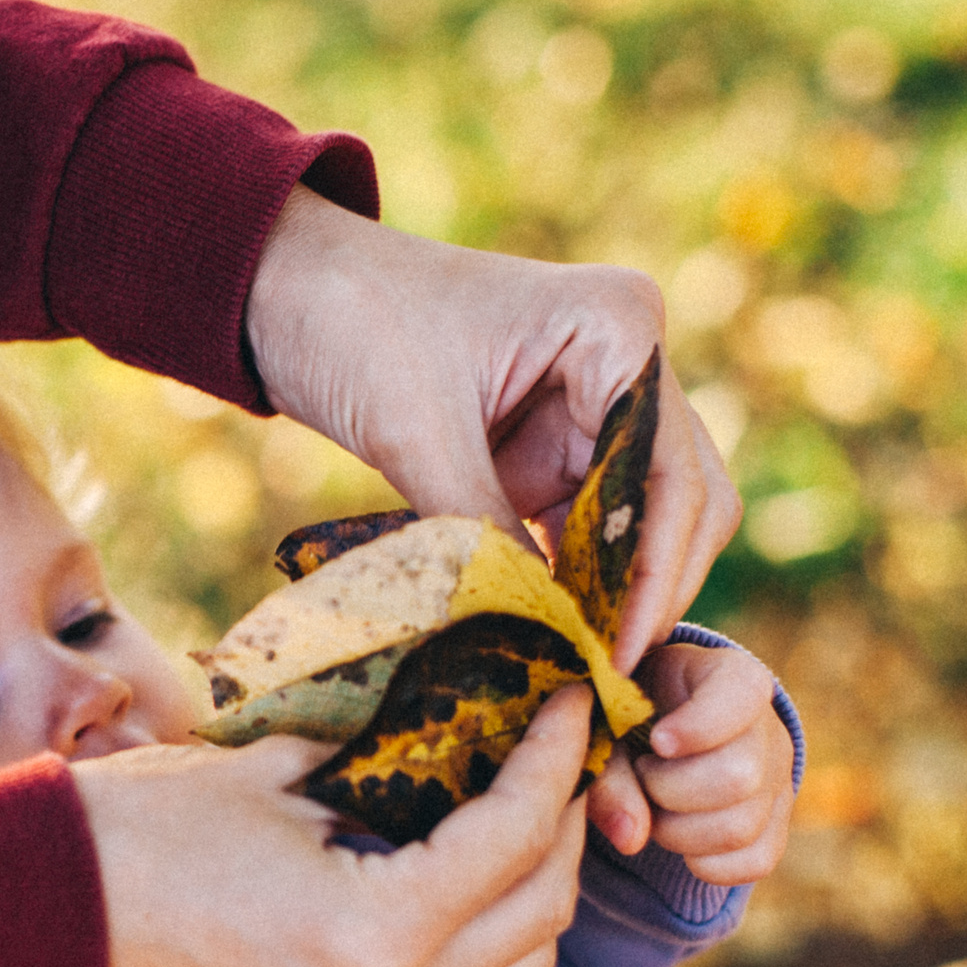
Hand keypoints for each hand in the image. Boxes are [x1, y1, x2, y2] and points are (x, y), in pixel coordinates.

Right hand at [77, 688, 596, 966]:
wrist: (41, 919)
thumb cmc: (140, 829)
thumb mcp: (271, 769)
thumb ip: (378, 746)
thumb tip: (457, 701)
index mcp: (374, 934)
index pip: (513, 838)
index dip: (555, 758)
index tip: (575, 697)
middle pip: (538, 913)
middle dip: (565, 821)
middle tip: (560, 744)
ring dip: (536, 886)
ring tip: (526, 802)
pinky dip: (484, 928)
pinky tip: (466, 863)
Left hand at [244, 187, 740, 668]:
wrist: (284, 289)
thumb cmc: (352, 321)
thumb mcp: (416, 432)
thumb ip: (479, 531)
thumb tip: (533, 635)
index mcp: (621, 330)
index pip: (673, 473)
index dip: (656, 572)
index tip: (618, 654)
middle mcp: (628, 366)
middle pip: (682, 503)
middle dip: (647, 590)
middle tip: (604, 678)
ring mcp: (593, 411)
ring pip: (639, 526)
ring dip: (611, 595)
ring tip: (575, 672)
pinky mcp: (549, 451)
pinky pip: (583, 532)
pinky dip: (569, 582)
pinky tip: (545, 639)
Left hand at [585, 642, 793, 883]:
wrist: (655, 733)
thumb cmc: (629, 716)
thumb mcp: (609, 724)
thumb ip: (608, 772)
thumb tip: (631, 838)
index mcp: (731, 677)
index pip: (741, 694)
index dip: (697, 726)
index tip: (656, 741)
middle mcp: (769, 728)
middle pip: (739, 776)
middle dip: (671, 789)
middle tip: (643, 774)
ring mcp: (779, 780)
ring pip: (741, 828)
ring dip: (677, 831)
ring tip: (653, 804)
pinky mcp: (776, 826)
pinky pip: (753, 862)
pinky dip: (704, 863)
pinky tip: (677, 836)